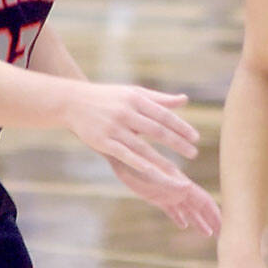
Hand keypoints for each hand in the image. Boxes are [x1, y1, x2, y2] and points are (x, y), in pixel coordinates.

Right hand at [65, 83, 199, 188]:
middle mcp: (126, 113)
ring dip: (162, 161)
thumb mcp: (133, 93)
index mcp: (136, 99)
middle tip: (194, 154)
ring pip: (143, 148)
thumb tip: (185, 100)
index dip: (181, 127)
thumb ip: (159, 99)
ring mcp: (114, 128)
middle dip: (177, 143)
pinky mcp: (102, 141)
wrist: (72, 101)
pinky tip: (152, 172)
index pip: (164, 115)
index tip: (195, 138)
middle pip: (157, 131)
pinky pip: (124, 155)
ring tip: (178, 174)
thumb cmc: (108, 97)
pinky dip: (138, 164)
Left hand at [107, 157, 219, 233]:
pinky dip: (178, 218)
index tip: (227, 227)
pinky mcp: (155, 196)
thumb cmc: (134, 161)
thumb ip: (169, 180)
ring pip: (187, 210)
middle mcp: (178, 190)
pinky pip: (171, 210)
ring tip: (208, 234)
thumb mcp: (150, 171)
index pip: (204, 201)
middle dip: (212, 221)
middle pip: (200, 208)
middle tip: (224, 236)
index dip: (216, 214)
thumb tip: (188, 187)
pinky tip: (183, 225)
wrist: (123, 153)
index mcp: (181, 185)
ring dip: (198, 221)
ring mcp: (168, 193)